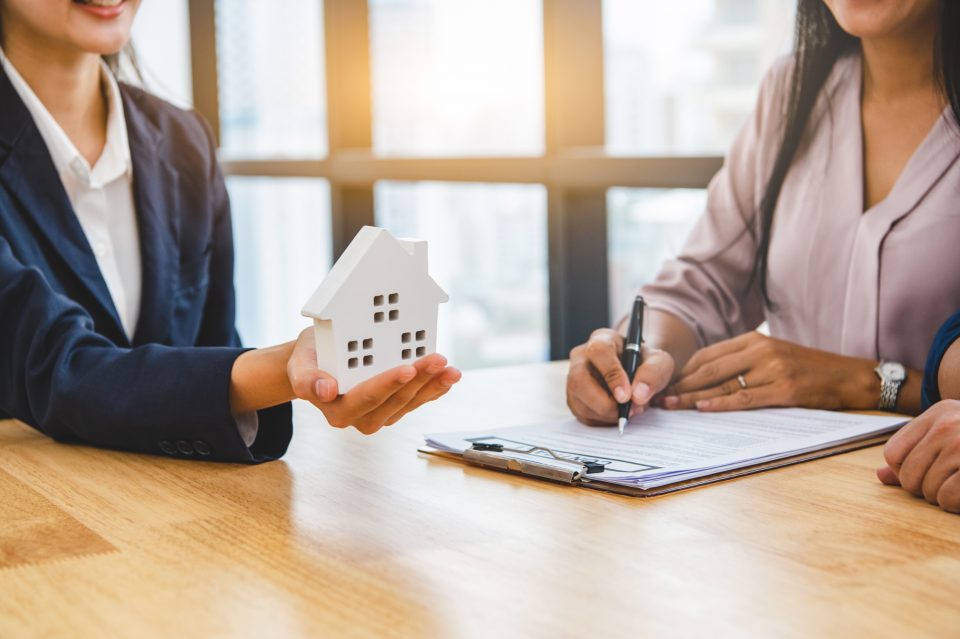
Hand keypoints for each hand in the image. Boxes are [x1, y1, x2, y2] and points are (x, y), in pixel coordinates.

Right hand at [287, 328, 460, 433]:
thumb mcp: (299, 363)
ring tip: (450, 369)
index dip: (389, 384)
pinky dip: (434, 389)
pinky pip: (417, 401)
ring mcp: (380, 414)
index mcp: (339, 411)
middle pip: (395, 400)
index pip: (368, 397)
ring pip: (410, 402)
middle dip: (419, 380)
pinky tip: (448, 377)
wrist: (318, 359)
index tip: (407, 369)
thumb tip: (325, 391)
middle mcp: (361, 418)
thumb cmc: (310, 359)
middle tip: (437, 360)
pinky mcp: (393, 406)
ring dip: (433, 386)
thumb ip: (306, 379)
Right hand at [566, 328, 673, 425]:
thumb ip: (653, 373)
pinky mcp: (574, 398)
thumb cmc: (645, 364)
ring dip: (607, 414)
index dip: (611, 375)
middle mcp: (581, 357)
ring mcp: (573, 378)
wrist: (637, 374)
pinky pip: (583, 415)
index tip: (626, 396)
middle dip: (604, 403)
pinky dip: (603, 421)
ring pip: (579, 401)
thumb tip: (638, 395)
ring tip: (629, 410)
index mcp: (602, 340)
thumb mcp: (659, 362)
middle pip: (579, 380)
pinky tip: (618, 413)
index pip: (598, 352)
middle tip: (627, 412)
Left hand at [662, 332, 877, 411]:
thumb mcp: (775, 356)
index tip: (665, 383)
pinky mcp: (785, 388)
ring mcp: (773, 368)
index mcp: (755, 340)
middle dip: (681, 384)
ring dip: (693, 396)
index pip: (708, 355)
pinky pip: (746, 397)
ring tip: (672, 405)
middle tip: (659, 396)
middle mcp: (761, 350)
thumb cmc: (811, 370)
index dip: (683, 371)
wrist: (853, 377)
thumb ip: (744, 362)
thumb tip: (707, 379)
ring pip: (723, 383)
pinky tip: (702, 408)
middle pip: (710, 368)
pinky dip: (721, 403)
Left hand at [877, 400, 959, 513]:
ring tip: (959, 485)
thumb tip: (881, 477)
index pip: (893, 454)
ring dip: (943, 497)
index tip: (925, 473)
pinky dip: (955, 504)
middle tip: (948, 482)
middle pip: (908, 475)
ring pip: (927, 490)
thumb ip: (916, 453)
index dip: (905, 471)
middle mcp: (949, 426)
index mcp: (938, 413)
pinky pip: (949, 497)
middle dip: (924, 488)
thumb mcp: (951, 435)